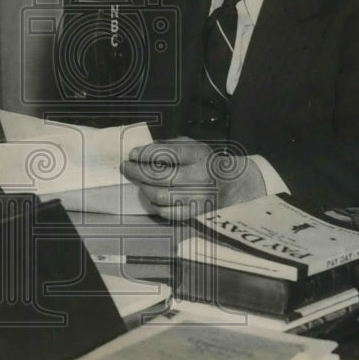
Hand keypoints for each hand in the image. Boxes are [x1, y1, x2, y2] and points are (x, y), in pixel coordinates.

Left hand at [120, 136, 265, 221]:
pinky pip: (167, 212)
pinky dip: (155, 205)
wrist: (232, 184)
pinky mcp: (195, 213)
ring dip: (144, 188)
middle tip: (126, 168)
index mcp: (198, 155)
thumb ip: (168, 146)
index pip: (166, 154)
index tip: (132, 154)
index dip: (145, 154)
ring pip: (160, 196)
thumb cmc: (206, 162)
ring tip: (139, 182)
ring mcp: (197, 197)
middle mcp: (199, 177)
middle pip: (159, 176)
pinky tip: (152, 197)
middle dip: (137, 172)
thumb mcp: (192, 146)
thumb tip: (142, 151)